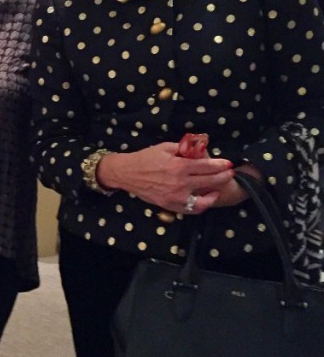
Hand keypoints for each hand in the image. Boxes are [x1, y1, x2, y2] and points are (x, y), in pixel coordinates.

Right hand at [96, 142, 233, 214]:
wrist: (127, 173)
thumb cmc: (145, 158)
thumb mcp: (164, 147)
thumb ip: (183, 148)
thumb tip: (199, 148)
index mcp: (179, 166)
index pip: (207, 166)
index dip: (220, 165)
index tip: (228, 164)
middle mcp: (180, 183)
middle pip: (210, 181)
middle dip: (223, 177)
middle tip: (229, 174)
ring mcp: (176, 196)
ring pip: (204, 199)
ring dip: (214, 193)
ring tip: (218, 189)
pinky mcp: (170, 205)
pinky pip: (191, 209)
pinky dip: (201, 205)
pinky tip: (205, 200)